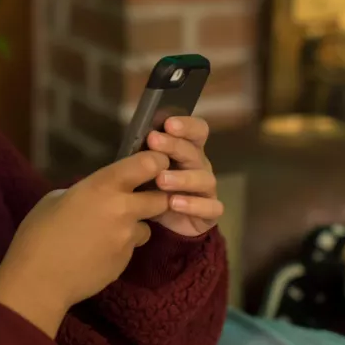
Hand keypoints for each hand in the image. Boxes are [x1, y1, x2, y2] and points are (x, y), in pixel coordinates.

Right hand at [0, 151, 170, 337]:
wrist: (39, 279)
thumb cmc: (38, 232)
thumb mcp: (56, 198)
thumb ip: (85, 191)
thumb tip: (97, 195)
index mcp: (102, 186)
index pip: (148, 164)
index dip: (157, 162)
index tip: (155, 162)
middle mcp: (123, 209)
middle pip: (162, 198)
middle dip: (156, 198)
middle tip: (140, 198)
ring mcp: (127, 237)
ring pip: (147, 226)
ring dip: (135, 225)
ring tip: (108, 231)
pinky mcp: (126, 261)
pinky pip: (131, 247)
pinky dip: (120, 246)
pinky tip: (98, 252)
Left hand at [146, 116, 222, 236]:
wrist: (158, 221)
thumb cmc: (150, 187)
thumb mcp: (145, 169)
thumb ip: (145, 154)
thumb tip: (133, 137)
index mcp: (187, 150)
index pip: (197, 130)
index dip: (187, 125)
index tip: (169, 124)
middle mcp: (200, 166)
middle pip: (194, 152)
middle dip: (174, 146)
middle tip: (154, 142)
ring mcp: (207, 189)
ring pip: (204, 179)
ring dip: (183, 178)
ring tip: (161, 180)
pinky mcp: (210, 211)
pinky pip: (211, 207)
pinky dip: (194, 205)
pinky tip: (174, 203)